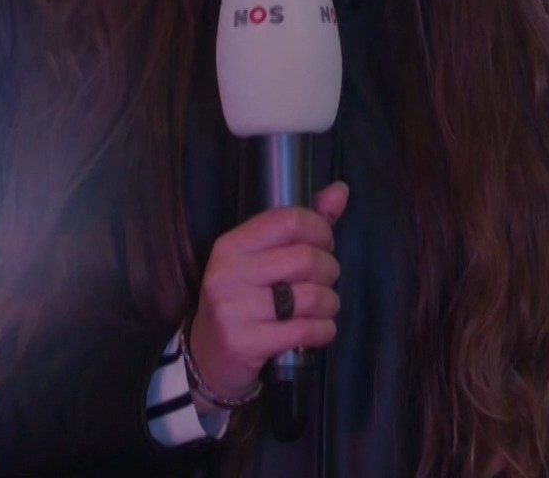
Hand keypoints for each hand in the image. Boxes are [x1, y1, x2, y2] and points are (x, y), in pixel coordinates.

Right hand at [187, 181, 348, 408]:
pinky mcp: (245, 343)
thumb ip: (301, 225)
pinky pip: (305, 330)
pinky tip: (318, 330)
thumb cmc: (243, 300)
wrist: (207, 358)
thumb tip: (340, 191)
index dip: (319, 230)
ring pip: (310, 297)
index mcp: (231, 244)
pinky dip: (324, 330)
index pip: (289, 220)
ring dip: (329, 304)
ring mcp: (234, 310)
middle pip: (305, 259)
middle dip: (329, 270)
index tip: (324, 244)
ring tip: (323, 307)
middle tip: (325, 280)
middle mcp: (228, 273)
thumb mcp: (261, 259)